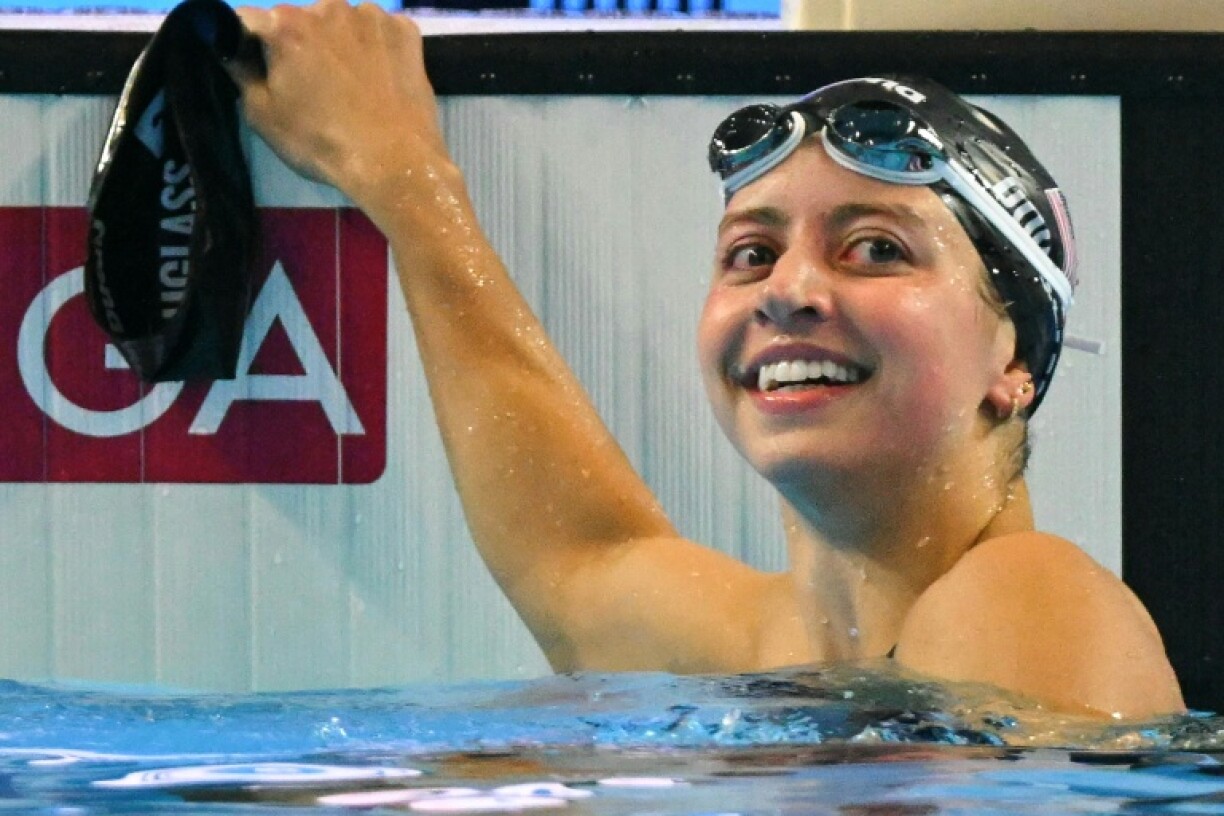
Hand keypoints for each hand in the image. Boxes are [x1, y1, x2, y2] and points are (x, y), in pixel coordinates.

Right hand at [227, 0, 446, 201]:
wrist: (394, 163)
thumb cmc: (322, 143)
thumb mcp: (263, 116)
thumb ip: (242, 73)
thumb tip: (233, 50)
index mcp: (286, 25)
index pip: (250, 21)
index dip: (249, 44)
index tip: (259, 66)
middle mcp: (328, 7)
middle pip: (301, 20)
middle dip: (300, 44)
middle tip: (313, 85)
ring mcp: (372, 16)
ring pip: (343, 23)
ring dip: (340, 44)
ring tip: (351, 86)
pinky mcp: (406, 31)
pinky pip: (380, 32)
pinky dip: (376, 49)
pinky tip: (380, 79)